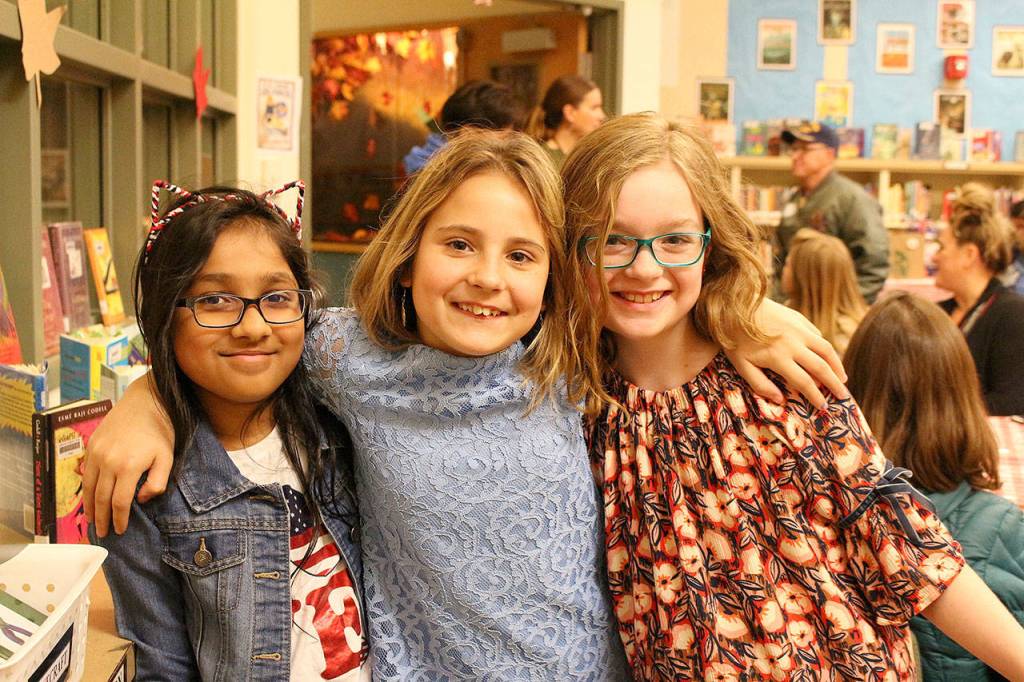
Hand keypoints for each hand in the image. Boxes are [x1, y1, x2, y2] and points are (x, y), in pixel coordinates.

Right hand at [83, 374, 173, 535]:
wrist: (145, 402)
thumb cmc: (160, 431)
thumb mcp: (168, 457)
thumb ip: (157, 482)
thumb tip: (141, 500)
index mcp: (128, 467)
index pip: (119, 502)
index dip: (118, 519)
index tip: (119, 530)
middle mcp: (108, 462)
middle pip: (101, 498)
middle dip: (102, 518)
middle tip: (103, 533)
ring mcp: (96, 453)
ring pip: (89, 487)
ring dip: (90, 507)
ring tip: (93, 521)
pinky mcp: (91, 445)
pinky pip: (85, 473)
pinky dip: (86, 489)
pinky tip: (89, 498)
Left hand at [725, 300, 847, 408]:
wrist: (735, 304)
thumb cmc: (735, 338)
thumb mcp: (741, 364)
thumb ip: (760, 384)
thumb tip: (780, 400)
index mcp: (778, 357)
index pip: (804, 381)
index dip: (815, 396)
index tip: (823, 406)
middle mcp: (794, 343)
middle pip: (821, 367)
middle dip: (834, 384)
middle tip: (843, 396)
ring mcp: (799, 329)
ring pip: (826, 349)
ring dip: (837, 365)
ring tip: (842, 379)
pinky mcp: (799, 318)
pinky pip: (818, 336)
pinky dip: (825, 349)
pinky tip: (827, 358)